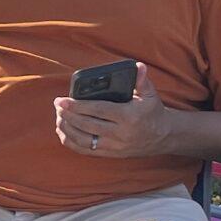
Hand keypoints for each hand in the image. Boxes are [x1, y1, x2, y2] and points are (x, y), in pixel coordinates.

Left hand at [53, 64, 173, 158]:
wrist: (164, 136)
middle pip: (86, 125)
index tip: (61, 99)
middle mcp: (120, 133)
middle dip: (68, 115)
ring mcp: (114, 146)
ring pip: (83, 140)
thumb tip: (138, 66)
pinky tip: (63, 132)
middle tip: (57, 105)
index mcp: (128, 117)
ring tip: (59, 116)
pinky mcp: (110, 154)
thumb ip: (141, 80)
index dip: (77, 105)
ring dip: (67, 128)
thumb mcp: (150, 94)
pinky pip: (86, 151)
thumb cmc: (153, 112)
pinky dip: (71, 142)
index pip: (98, 110)